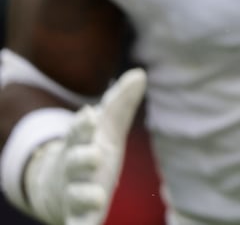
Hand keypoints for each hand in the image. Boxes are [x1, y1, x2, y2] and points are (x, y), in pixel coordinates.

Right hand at [22, 69, 145, 224]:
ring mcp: (73, 192)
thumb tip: (140, 73)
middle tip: (94, 156)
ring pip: (76, 194)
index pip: (78, 131)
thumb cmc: (88, 153)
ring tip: (96, 197)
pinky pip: (78, 223)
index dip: (83, 125)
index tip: (88, 116)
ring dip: (84, 195)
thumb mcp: (105, 130)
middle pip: (75, 162)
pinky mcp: (77, 215)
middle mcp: (73, 168)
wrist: (56, 189)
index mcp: (80, 144)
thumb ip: (120, 104)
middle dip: (82, 159)